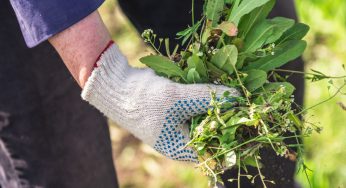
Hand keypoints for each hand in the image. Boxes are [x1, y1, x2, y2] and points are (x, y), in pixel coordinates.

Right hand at [82, 43, 239, 161]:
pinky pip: (199, 105)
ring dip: (221, 104)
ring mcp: (181, 124)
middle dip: (232, 118)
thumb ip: (208, 97)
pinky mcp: (180, 109)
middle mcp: (184, 140)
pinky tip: (219, 86)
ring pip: (209, 117)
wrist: (119, 87)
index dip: (237, 140)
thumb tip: (238, 96)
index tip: (253, 123)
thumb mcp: (178, 99)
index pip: (218, 151)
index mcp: (183, 149)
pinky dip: (208, 96)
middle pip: (216, 133)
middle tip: (248, 102)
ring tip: (237, 92)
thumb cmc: (144, 100)